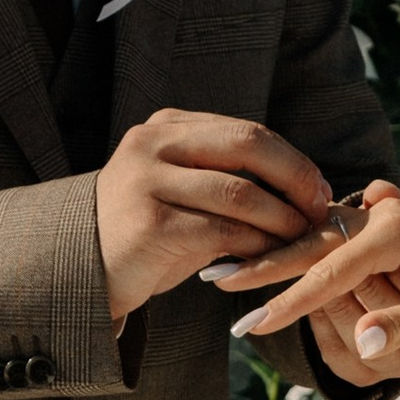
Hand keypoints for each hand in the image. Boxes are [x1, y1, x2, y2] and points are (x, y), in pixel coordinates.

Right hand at [94, 111, 334, 321]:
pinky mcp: (150, 224)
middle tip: (318, 208)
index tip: (318, 188)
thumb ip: (225, 177)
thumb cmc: (145, 235)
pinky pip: (222, 231)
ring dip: (281, 218)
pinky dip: (256, 245)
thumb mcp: (180, 190)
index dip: (290, 159)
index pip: (245, 131)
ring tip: (301, 238)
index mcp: (165, 127)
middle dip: (294, 177)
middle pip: (247, 146)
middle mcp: (152, 144)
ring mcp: (147, 181)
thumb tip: (302, 187)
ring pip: (239, 192)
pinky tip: (269, 258)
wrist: (80, 272)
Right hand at [217, 185, 399, 376]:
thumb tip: (360, 343)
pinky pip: (340, 239)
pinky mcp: (389, 223)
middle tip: (215, 277)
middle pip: (312, 244)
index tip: (249, 321)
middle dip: (264, 263)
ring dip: (283, 256)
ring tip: (235, 269)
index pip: (327, 271)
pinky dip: (309, 248)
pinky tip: (277, 250)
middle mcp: (384, 216)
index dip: (286, 300)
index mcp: (394, 232)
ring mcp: (386, 216)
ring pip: (323, 240)